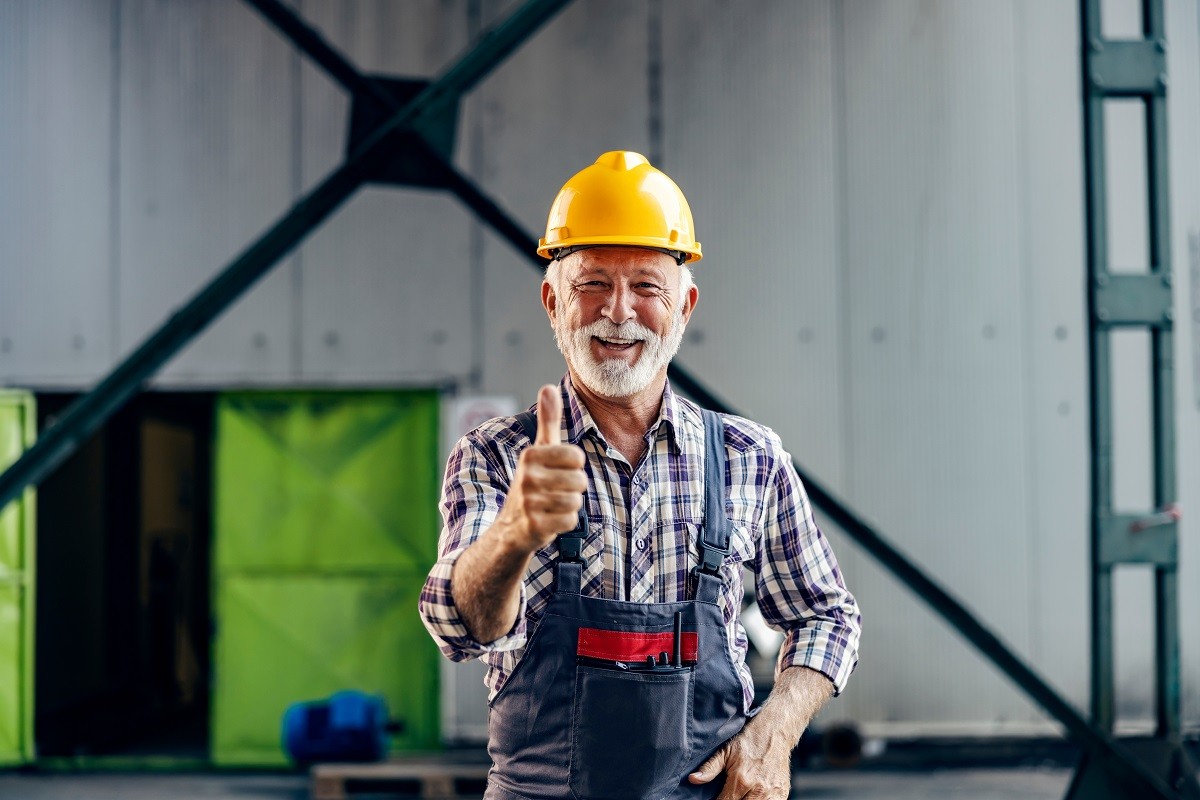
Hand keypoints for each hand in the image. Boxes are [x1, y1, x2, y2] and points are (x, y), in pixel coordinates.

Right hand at [497, 385, 586, 554]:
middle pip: (579, 480)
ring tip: (553, 504)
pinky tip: (550, 519)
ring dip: (570, 505)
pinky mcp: (535, 525)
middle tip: (555, 490)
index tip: (558, 470)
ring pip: (576, 501)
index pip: (577, 456)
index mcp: (530, 455)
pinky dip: (565, 522)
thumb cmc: (531, 483)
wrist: (510, 527)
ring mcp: (529, 502)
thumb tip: (548, 387)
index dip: (573, 466)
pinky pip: (570, 520)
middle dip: (573, 488)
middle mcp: (527, 477)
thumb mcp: (538, 450)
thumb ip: (547, 420)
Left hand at [688, 715, 793, 799]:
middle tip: (728, 795)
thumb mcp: (725, 751)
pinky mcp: (782, 794)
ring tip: (740, 795)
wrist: (775, 732)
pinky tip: (752, 797)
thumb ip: (710, 768)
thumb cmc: (749, 741)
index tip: (715, 798)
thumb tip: (693, 779)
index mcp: (741, 779)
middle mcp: (758, 790)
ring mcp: (772, 793)